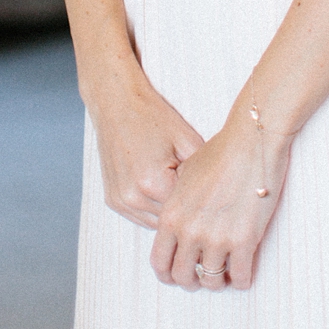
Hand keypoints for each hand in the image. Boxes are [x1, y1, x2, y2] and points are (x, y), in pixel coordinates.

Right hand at [89, 66, 204, 230]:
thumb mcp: (188, 140)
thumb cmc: (153, 118)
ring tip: (178, 187)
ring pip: (155, 223)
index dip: (200, 202)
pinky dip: (153, 207)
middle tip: (197, 191)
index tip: (210, 193)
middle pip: (170, 221)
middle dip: (184, 210)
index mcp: (153, 183)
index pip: (187, 211)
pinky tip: (161, 186)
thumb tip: (216, 197)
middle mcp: (132, 198)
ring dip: (168, 211)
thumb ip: (202, 173)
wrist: (117, 105)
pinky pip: (140, 215)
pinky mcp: (112, 200)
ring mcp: (120, 202)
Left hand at [150, 105, 293, 291]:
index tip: (179, 274)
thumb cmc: (221, 151)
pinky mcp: (244, 241)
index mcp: (172, 215)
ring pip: (211, 281)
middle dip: (192, 281)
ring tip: (224, 273)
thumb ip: (177, 202)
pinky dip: (241, 280)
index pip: (160, 262)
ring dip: (218, 281)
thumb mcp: (186, 174)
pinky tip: (243, 273)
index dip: (168, 274)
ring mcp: (216, 238)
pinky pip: (240, 277)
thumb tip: (180, 220)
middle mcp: (190, 231)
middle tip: (203, 276)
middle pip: (183, 277)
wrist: (251, 141)